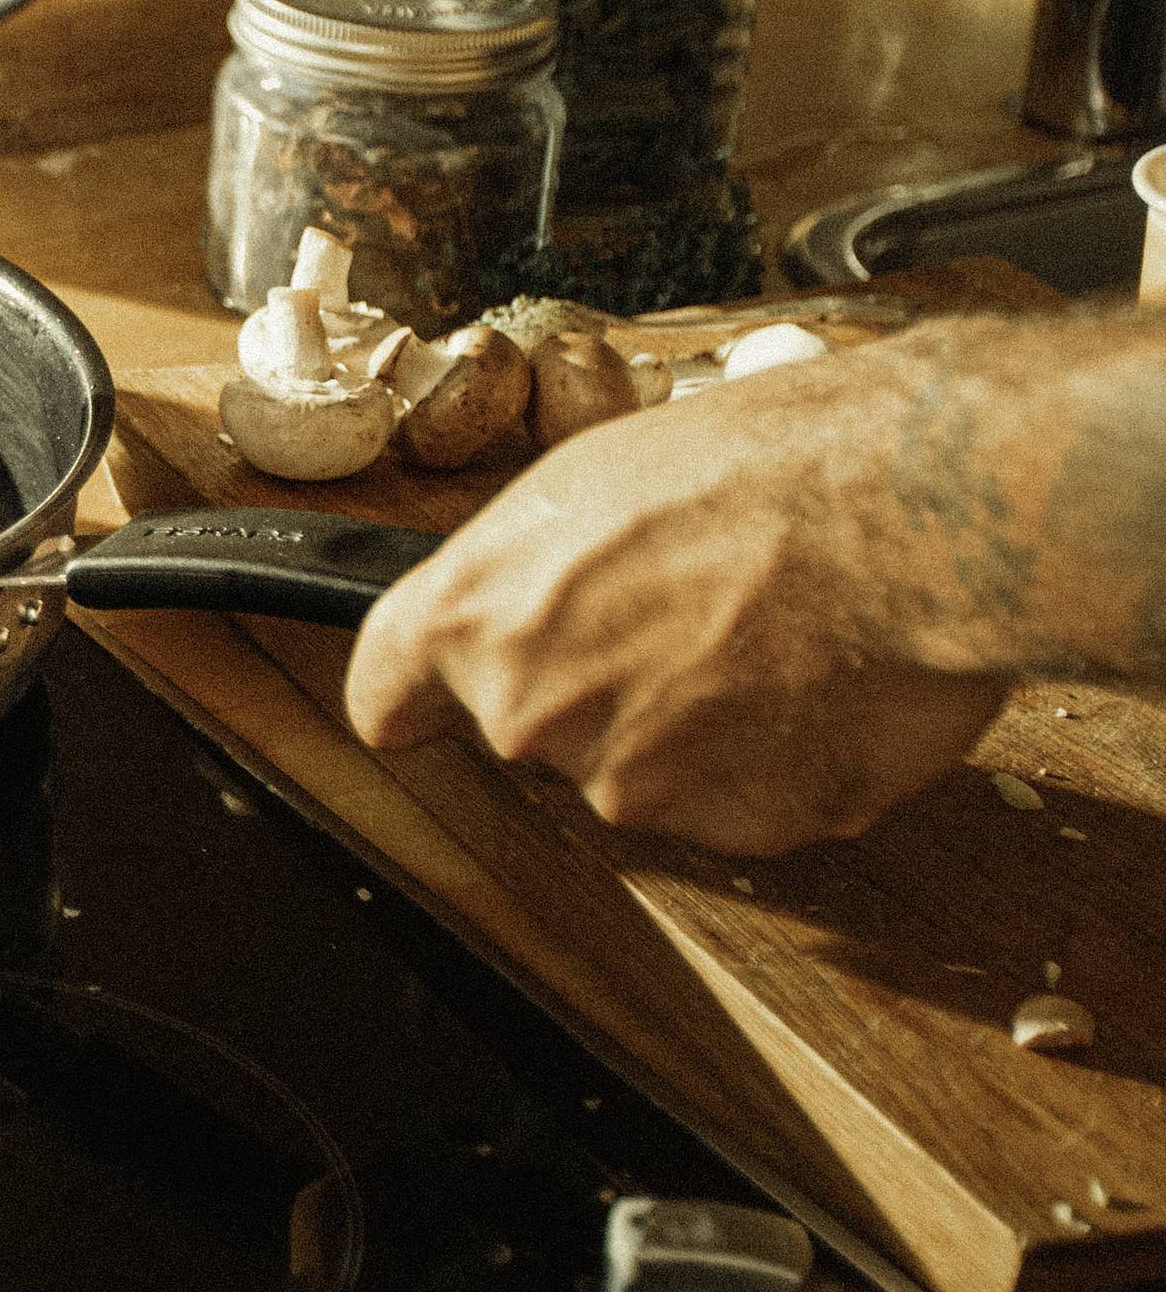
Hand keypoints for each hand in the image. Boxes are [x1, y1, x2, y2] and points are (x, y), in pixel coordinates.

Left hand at [342, 358, 1009, 854]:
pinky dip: (781, 756)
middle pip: (532, 729)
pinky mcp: (741, 826)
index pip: (386, 694)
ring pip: (642, 769)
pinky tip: (820, 678)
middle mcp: (529, 715)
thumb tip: (524, 607)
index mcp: (474, 616)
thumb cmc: (755, 465)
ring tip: (770, 629)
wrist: (905, 509)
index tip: (419, 705)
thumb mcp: (588, 480)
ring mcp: (632, 783)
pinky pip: (744, 799)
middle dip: (592, 686)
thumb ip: (526, 572)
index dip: (413, 697)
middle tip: (681, 607)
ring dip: (692, 724)